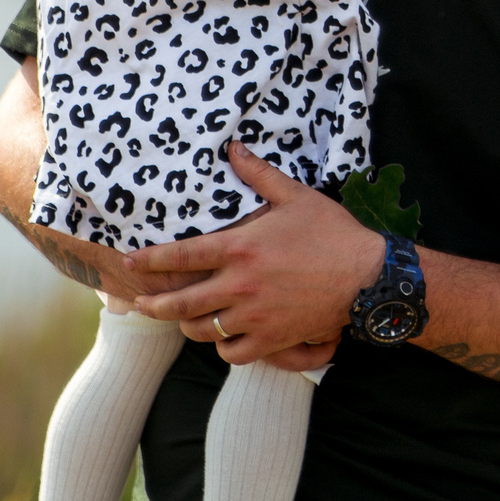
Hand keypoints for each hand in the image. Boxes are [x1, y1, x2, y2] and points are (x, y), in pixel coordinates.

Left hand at [123, 143, 385, 364]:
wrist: (368, 277)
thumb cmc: (333, 233)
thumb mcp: (296, 196)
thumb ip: (259, 175)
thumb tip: (234, 148)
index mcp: (239, 248)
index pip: (179, 257)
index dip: (149, 261)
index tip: (131, 262)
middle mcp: (239, 285)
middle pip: (179, 303)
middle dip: (154, 305)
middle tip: (142, 305)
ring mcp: (254, 315)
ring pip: (201, 330)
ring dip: (189, 325)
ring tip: (185, 320)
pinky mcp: (271, 339)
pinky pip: (232, 352)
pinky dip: (223, 347)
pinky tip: (223, 339)